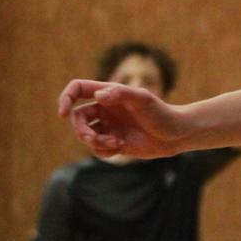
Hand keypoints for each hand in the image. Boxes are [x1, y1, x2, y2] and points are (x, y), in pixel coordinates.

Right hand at [58, 80, 189, 158]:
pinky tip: (120, 147)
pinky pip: (97, 149)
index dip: (66, 98)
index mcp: (110, 94)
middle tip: (92, 138)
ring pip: (85, 135)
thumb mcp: (144, 101)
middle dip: (80, 130)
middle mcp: (106, 108)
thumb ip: (121, 94)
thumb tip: (98, 96)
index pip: (78, 89)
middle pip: (77, 117)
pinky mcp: (114, 142)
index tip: (63, 112)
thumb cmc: (163, 114)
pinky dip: (103, 150)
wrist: (177, 135)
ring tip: (114, 144)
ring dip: (94, 142)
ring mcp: (109, 126)